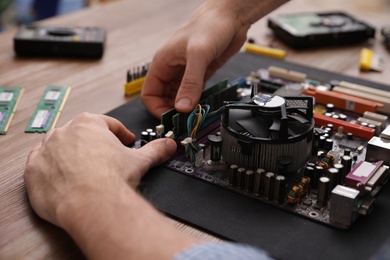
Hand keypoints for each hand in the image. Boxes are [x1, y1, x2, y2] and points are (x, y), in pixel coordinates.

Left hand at [24, 113, 176, 226]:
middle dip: (93, 143)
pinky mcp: (33, 171)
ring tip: (83, 167)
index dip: (120, 134)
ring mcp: (46, 151)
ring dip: (69, 153)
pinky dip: (49, 168)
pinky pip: (39, 164)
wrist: (92, 203)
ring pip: (57, 146)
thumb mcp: (140, 160)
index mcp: (89, 124)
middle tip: (105, 156)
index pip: (107, 124)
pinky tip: (62, 177)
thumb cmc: (112, 178)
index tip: (125, 142)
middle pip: (81, 133)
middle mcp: (64, 132)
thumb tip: (169, 145)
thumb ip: (156, 149)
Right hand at [141, 0, 249, 117]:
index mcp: (163, 62)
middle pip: (163, 98)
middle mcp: (172, 69)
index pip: (149, 93)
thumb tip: (182, 107)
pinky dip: (196, 101)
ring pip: (179, 97)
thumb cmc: (210, 24)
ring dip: (185, 108)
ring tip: (194, 115)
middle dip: (171, 110)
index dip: (156, 108)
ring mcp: (187, 72)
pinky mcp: (201, 73)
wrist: (231, 16)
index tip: (169, 117)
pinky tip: (202, 106)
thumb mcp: (198, 55)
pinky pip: (194, 93)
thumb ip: (190, 82)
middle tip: (184, 120)